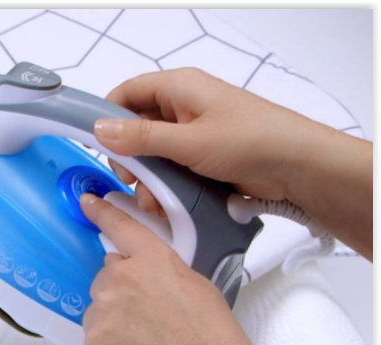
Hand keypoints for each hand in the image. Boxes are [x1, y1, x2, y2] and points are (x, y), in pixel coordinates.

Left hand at [80, 193, 324, 344]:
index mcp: (152, 258)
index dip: (101, 213)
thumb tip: (141, 276)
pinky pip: (94, 342)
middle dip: (120, 295)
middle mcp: (121, 277)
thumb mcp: (193, 283)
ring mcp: (103, 310)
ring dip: (113, 324)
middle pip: (105, 278)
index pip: (120, 227)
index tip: (86, 202)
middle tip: (149, 319)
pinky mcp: (94, 342)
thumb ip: (159, 270)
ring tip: (146, 343)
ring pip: (97, 311)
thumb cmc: (211, 336)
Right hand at [96, 68, 333, 215]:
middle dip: (130, 157)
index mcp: (179, 88)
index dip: (108, 115)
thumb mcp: (188, 141)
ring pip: (154, 152)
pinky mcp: (204, 155)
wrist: (300, 167)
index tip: (97, 145)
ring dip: (147, 177)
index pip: (128, 92)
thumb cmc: (248, 142)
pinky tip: (165, 204)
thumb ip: (141, 137)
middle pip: (137, 127)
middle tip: (129, 180)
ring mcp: (195, 132)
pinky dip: (165, 185)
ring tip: (152, 201)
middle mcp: (184, 106)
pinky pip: (173, 167)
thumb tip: (99, 129)